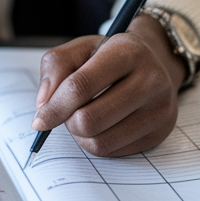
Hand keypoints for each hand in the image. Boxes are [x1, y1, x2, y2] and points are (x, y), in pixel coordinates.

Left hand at [31, 14, 186, 156]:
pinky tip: (102, 125)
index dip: (55, 107)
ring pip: (101, 142)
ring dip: (80, 135)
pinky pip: (114, 152)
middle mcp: (151, 80)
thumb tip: (44, 104)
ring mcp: (160, 109)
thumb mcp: (81, 48)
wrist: (155, 62)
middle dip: (68, 121)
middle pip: (90, 120)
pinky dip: (97, 142)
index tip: (39, 120)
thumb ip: (56, 67)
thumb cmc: (110, 56)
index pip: (81, 86)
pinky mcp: (160, 132)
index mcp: (128, 52)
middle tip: (67, 112)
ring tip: (83, 116)